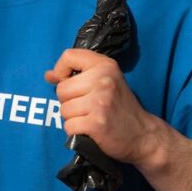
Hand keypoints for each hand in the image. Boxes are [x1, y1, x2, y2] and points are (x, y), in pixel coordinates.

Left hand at [44, 48, 165, 166]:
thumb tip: (48, 75)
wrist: (143, 134)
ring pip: (64, 109)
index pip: (68, 56)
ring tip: (90, 118)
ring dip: (72, 118)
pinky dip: (75, 131)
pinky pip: (69, 126)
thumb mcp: (106, 81)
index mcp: (105, 65)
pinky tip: (90, 129)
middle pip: (62, 89)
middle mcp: (103, 80)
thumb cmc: (121, 107)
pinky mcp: (97, 123)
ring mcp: (100, 102)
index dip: (60, 71)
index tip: (66, 81)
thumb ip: (77, 75)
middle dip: (68, 101)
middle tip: (86, 107)